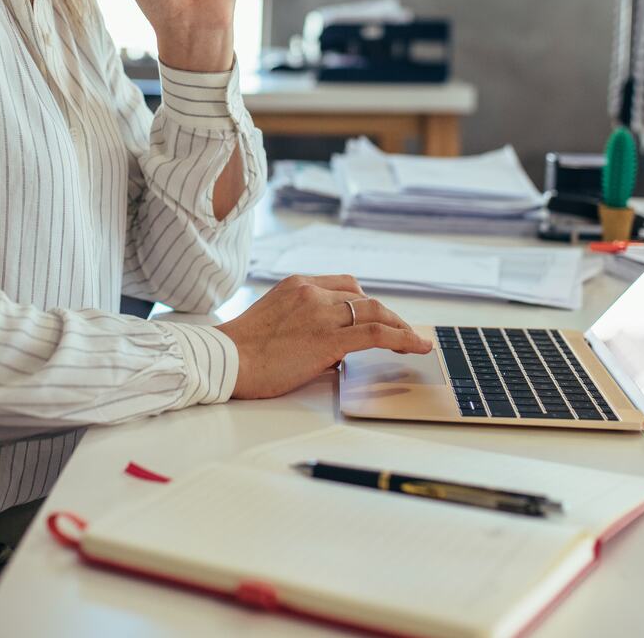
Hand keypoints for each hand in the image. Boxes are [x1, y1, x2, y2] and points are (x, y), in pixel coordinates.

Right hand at [216, 275, 432, 399]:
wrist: (226, 359)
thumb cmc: (243, 351)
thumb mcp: (275, 321)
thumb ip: (305, 326)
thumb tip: (333, 353)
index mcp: (297, 284)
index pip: (345, 284)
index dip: (366, 302)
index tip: (377, 316)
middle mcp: (313, 292)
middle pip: (363, 297)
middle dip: (387, 315)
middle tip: (402, 331)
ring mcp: (322, 313)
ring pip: (375, 312)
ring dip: (399, 326)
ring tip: (415, 342)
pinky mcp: (329, 338)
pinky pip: (376, 333)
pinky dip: (402, 338)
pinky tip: (417, 346)